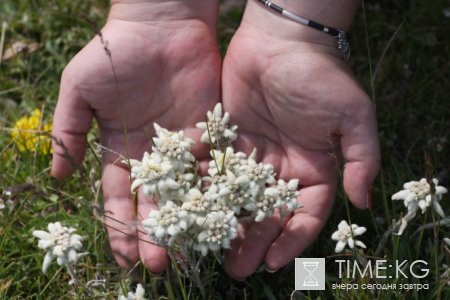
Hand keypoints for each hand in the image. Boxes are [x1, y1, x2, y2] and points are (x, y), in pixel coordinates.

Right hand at [51, 0, 220, 272]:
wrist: (161, 25)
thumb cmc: (115, 53)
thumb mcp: (80, 90)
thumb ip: (69, 131)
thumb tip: (59, 175)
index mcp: (121, 149)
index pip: (118, 197)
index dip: (119, 225)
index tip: (123, 254)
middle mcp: (154, 155)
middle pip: (154, 202)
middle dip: (154, 233)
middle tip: (159, 265)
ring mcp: (184, 146)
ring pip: (186, 192)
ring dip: (187, 222)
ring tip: (191, 251)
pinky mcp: (211, 134)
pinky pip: (214, 168)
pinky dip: (216, 193)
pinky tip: (219, 218)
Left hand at [221, 6, 379, 278]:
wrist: (280, 39)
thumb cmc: (320, 75)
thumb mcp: (352, 116)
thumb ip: (362, 159)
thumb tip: (363, 204)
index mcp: (314, 169)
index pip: (304, 215)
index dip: (291, 240)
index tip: (274, 262)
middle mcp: (283, 168)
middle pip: (267, 214)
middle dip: (253, 241)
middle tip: (236, 269)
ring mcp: (254, 155)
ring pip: (238, 198)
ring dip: (226, 224)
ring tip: (209, 249)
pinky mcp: (228, 140)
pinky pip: (216, 171)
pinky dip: (205, 190)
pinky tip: (192, 211)